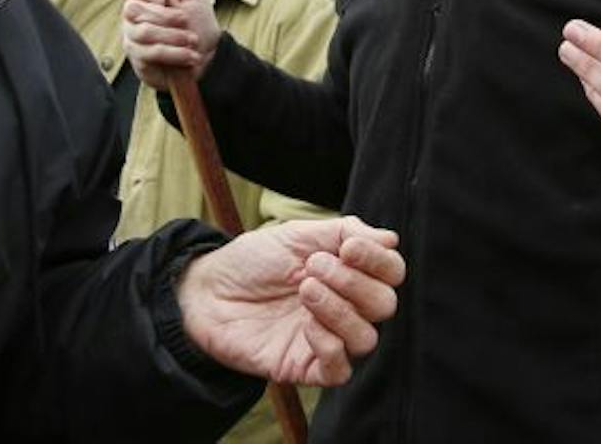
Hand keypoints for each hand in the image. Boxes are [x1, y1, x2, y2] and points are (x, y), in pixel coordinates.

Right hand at [116, 0, 221, 87]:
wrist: (209, 58)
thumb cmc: (199, 23)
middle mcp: (133, 16)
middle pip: (131, 9)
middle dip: (164, 17)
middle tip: (185, 21)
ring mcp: (132, 38)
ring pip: (143, 32)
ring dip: (174, 36)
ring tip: (192, 41)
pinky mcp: (138, 59)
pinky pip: (150, 53)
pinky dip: (175, 53)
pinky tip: (190, 56)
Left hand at [176, 216, 403, 382]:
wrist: (207, 291)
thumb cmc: (253, 260)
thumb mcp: (299, 233)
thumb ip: (346, 231)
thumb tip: (391, 239)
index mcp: (349, 273)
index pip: (392, 272)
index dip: (379, 260)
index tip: (348, 247)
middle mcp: (345, 307)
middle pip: (385, 305)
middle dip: (355, 282)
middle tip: (313, 267)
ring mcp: (328, 338)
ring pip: (367, 338)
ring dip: (339, 310)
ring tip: (304, 289)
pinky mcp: (307, 367)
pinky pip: (341, 369)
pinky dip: (329, 344)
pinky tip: (304, 324)